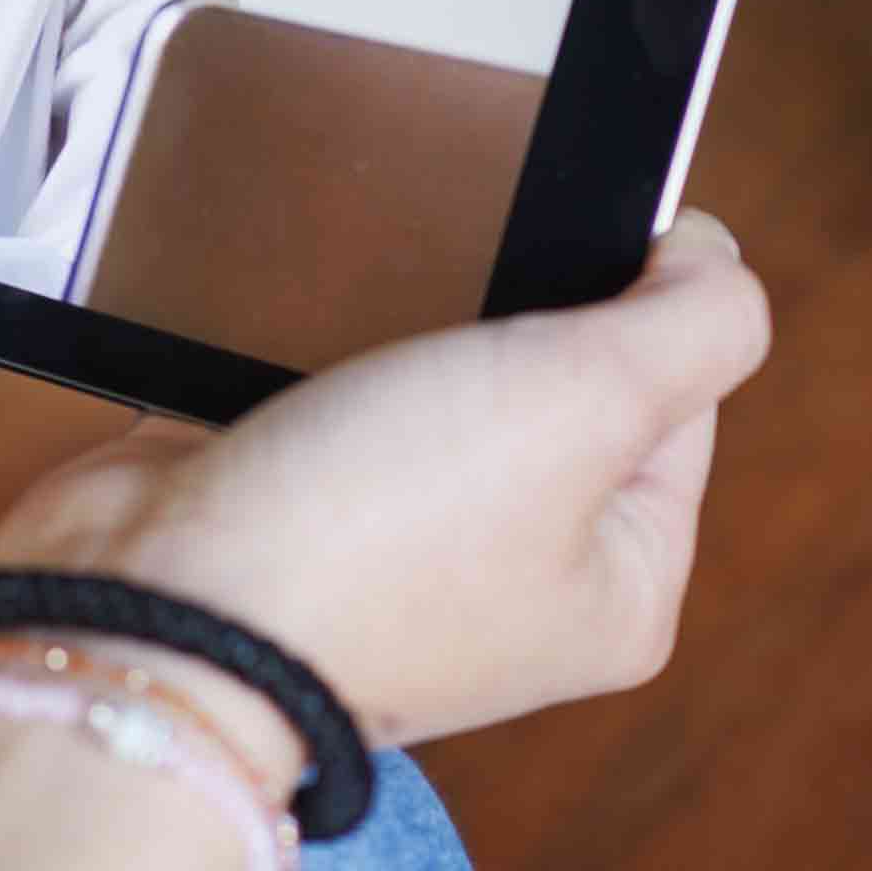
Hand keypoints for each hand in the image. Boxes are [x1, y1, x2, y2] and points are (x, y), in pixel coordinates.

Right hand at [0, 212, 767, 754]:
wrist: (159, 610)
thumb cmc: (374, 532)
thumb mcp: (592, 401)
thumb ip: (697, 322)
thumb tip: (712, 260)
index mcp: (621, 586)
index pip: (684, 393)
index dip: (640, 300)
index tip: (568, 262)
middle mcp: (521, 581)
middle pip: (561, 378)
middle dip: (513, 311)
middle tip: (461, 307)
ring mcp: (403, 551)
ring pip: (441, 374)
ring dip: (411, 324)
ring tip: (373, 331)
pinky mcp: (296, 508)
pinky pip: (337, 393)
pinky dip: (319, 352)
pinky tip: (301, 345)